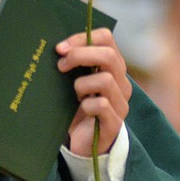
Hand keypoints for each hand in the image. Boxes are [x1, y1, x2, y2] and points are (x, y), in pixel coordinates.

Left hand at [56, 29, 131, 155]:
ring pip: (105, 80)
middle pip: (108, 56)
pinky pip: (101, 105)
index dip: (82, 39)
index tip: (61, 48)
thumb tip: (57, 47)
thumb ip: (73, 63)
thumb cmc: (76, 107)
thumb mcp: (74, 80)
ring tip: (75, 95)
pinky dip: (86, 106)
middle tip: (61, 65)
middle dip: (80, 56)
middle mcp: (122, 83)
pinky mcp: (114, 123)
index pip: (106, 38)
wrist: (82, 142)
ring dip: (82, 84)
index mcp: (113, 67)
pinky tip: (82, 110)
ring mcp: (121, 103)